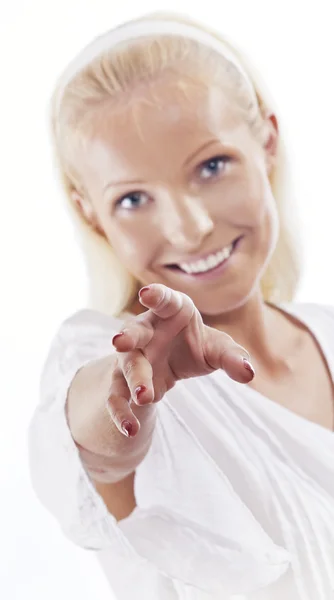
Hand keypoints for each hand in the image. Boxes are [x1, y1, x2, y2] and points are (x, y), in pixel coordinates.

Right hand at [110, 284, 253, 437]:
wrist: (174, 364)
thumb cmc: (196, 346)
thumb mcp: (217, 349)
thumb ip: (232, 357)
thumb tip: (249, 372)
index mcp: (169, 312)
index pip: (163, 300)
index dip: (156, 296)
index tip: (147, 295)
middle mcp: (145, 331)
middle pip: (134, 331)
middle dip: (127, 336)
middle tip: (119, 342)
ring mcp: (131, 356)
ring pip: (126, 365)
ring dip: (134, 379)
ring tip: (145, 397)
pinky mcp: (123, 382)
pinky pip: (117, 397)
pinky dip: (121, 413)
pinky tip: (131, 429)